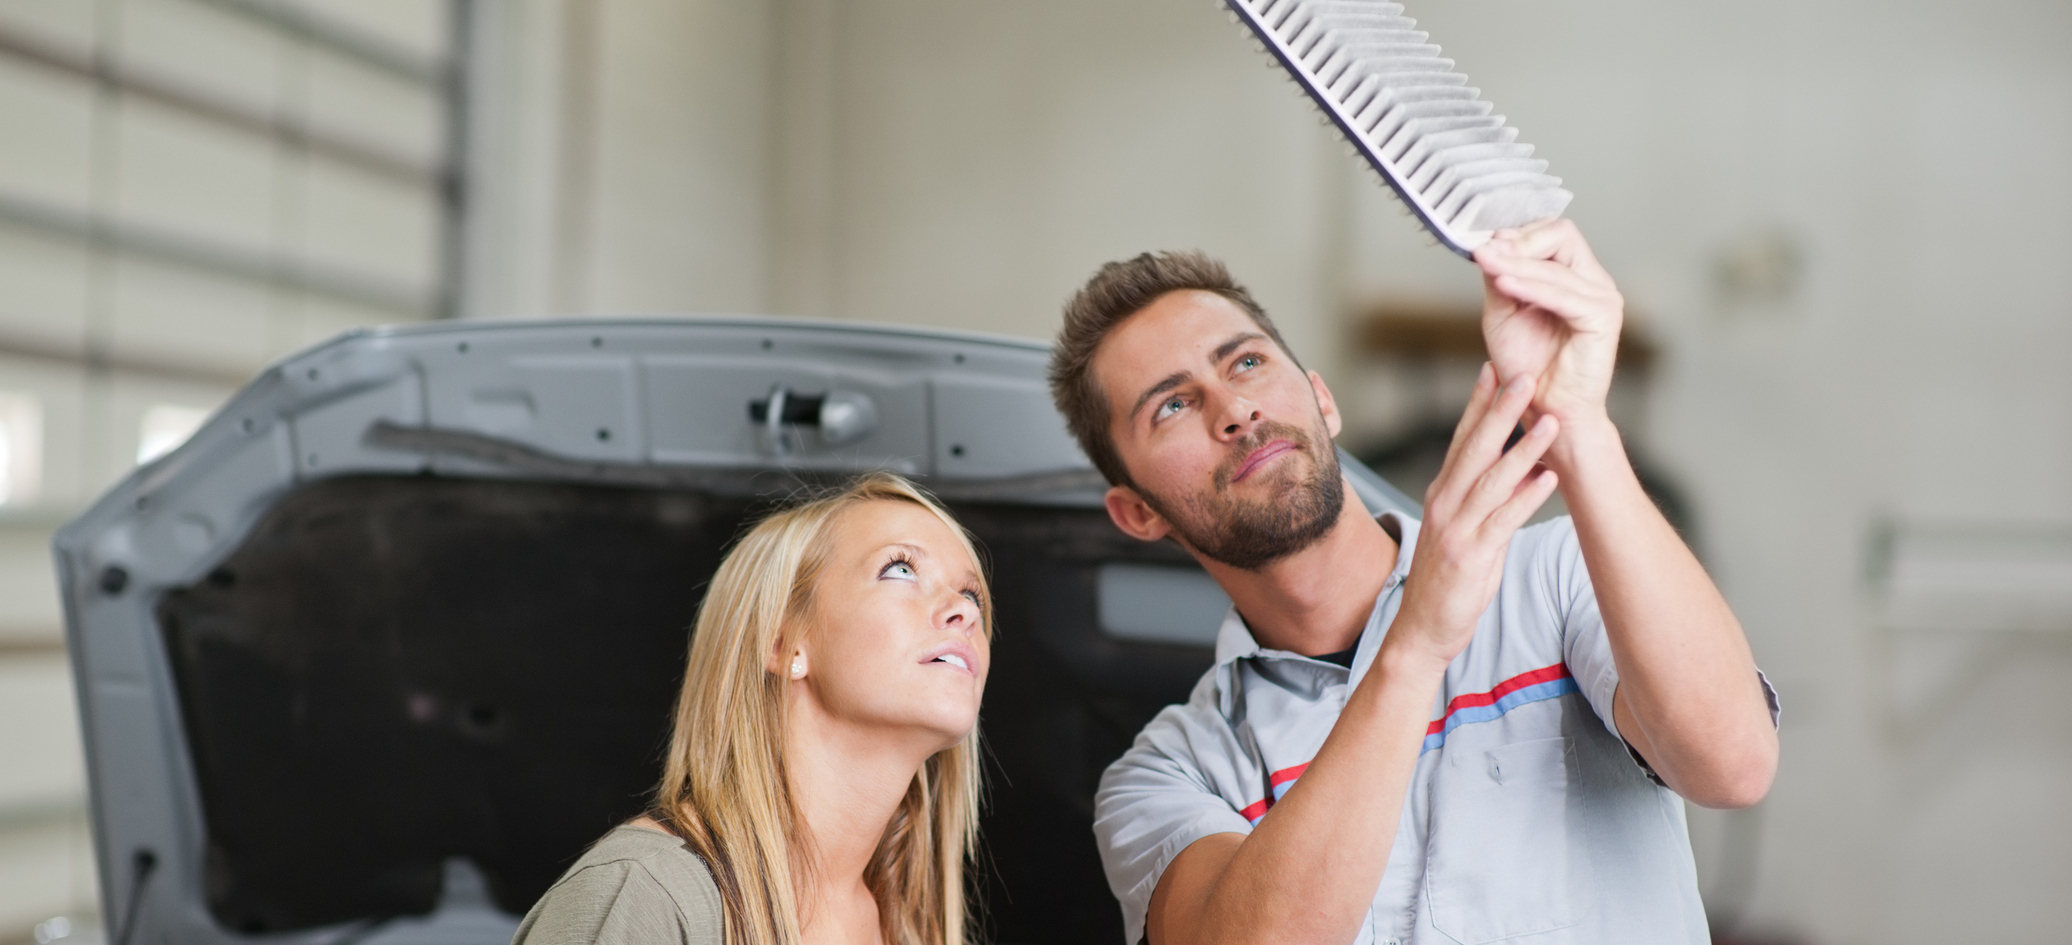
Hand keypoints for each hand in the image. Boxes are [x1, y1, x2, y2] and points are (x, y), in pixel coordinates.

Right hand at [1389, 365, 1561, 667]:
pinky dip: (1526, 498)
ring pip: (1492, 480)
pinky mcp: (1471, 555)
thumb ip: (1485, 497)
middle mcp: (1445, 504)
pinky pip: (1503, 521)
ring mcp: (1456, 529)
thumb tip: (1522, 467)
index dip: (1478, 403)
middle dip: (1500, 410)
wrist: (1421, 629)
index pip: (1460, 439)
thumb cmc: (1446, 580)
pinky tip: (1548, 479)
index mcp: (1442, 494)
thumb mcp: (1461, 530)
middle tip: (1523, 376)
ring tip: (1550, 422)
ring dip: (1524, 448)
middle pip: (1475, 449)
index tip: (1494, 369)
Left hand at [1474, 218, 1623, 429]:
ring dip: (1515, 262)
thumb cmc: (1527, 367)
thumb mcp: (1503, 313)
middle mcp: (1593, 281)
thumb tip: (1491, 244)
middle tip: (1484, 250)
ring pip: (1557, 264)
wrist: (1545, 410)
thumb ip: (1500, 278)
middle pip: (1563, 234)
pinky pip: (1563, 294)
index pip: (1552, 231)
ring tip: (1485, 262)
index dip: (1517, 233)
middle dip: (1519, 241)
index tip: (1483, 242)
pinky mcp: (1603, 318)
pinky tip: (1503, 283)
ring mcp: (1603, 297)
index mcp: (1574, 276)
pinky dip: (1530, 286)